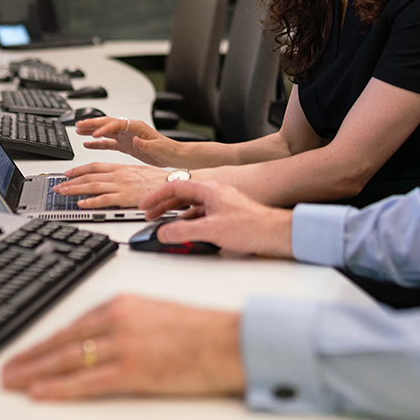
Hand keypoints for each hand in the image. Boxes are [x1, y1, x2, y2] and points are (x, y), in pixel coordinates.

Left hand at [1, 295, 244, 399]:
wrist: (227, 340)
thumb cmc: (198, 329)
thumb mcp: (154, 313)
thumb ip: (124, 322)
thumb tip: (98, 341)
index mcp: (123, 303)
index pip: (73, 324)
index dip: (45, 340)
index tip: (27, 349)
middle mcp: (118, 319)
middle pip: (63, 340)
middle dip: (31, 355)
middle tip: (6, 368)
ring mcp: (124, 344)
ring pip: (68, 358)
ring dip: (35, 371)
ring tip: (12, 381)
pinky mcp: (133, 370)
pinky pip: (87, 381)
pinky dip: (59, 387)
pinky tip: (39, 392)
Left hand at [56, 162, 169, 207]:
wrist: (173, 183)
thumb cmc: (159, 180)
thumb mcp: (139, 172)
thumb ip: (124, 175)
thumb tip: (114, 180)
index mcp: (121, 168)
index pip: (94, 166)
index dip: (79, 169)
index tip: (68, 173)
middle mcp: (118, 175)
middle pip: (89, 176)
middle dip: (71, 181)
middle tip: (58, 186)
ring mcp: (121, 185)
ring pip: (92, 186)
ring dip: (75, 189)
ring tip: (62, 193)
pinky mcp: (125, 197)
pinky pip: (104, 200)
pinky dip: (91, 202)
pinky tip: (81, 204)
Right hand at [74, 117, 177, 166]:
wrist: (173, 155)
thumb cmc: (168, 149)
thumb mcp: (158, 147)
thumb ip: (146, 144)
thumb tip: (135, 139)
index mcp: (137, 127)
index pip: (116, 124)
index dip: (104, 128)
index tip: (94, 134)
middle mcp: (129, 129)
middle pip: (107, 123)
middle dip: (92, 123)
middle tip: (78, 125)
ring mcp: (126, 137)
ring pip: (105, 131)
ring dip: (91, 131)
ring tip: (77, 130)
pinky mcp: (125, 145)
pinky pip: (108, 143)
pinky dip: (97, 143)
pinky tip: (87, 144)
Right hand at [141, 179, 294, 258]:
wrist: (275, 232)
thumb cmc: (252, 225)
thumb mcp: (211, 230)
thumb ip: (184, 231)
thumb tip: (164, 232)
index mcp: (208, 189)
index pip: (175, 187)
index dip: (156, 196)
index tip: (145, 205)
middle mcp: (214, 192)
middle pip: (181, 195)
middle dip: (163, 205)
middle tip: (150, 215)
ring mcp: (221, 203)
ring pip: (191, 205)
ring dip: (176, 214)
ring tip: (164, 224)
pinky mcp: (227, 214)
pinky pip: (201, 214)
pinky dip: (189, 220)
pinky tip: (187, 231)